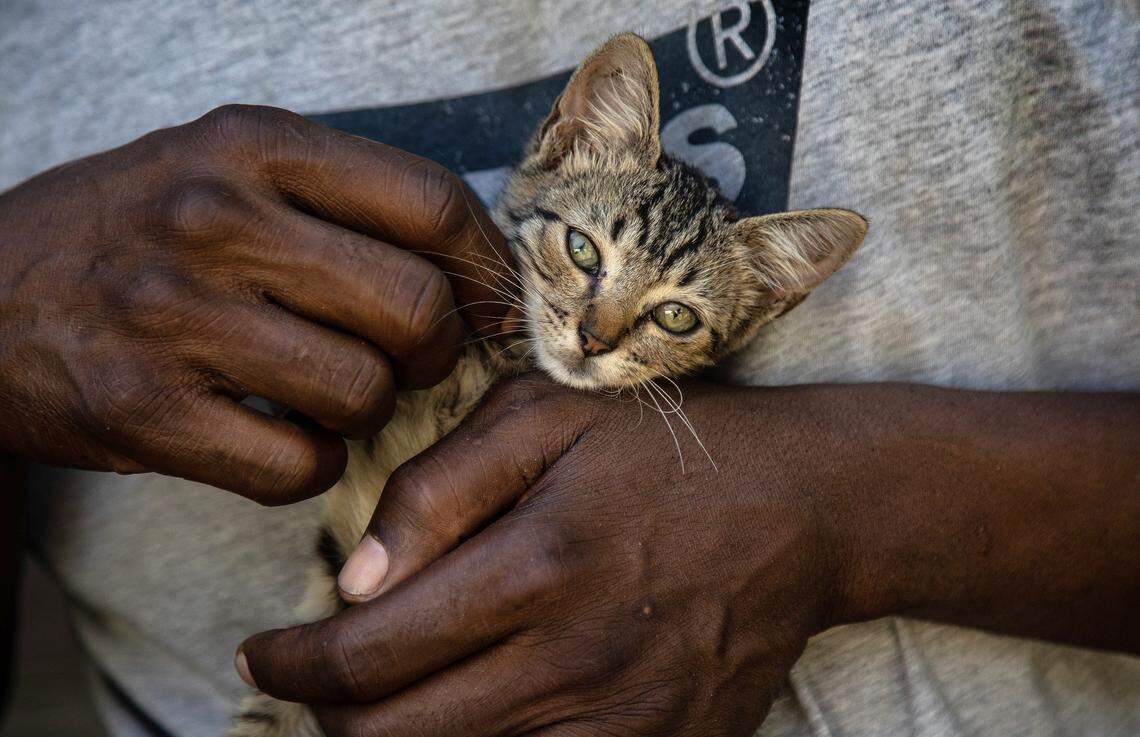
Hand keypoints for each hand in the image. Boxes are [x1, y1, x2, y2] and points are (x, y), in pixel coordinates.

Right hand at [0, 105, 515, 502]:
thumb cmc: (129, 232)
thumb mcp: (220, 167)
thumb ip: (337, 197)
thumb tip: (471, 261)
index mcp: (250, 144)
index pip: (430, 202)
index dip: (484, 266)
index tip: (489, 300)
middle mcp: (214, 218)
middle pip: (415, 308)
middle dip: (437, 351)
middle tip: (413, 359)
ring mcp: (174, 316)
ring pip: (364, 393)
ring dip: (371, 411)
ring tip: (336, 395)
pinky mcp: (144, 411)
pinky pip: (299, 467)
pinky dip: (316, 466)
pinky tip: (290, 441)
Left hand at [239, 377, 843, 735]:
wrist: (810, 508)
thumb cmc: (669, 448)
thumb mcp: (549, 415)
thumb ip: (437, 487)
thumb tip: (354, 581)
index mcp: (538, 568)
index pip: (367, 658)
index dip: (290, 667)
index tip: (262, 654)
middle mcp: (578, 665)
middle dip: (327, 717)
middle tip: (315, 678)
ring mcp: (626, 727)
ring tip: (387, 691)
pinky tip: (473, 708)